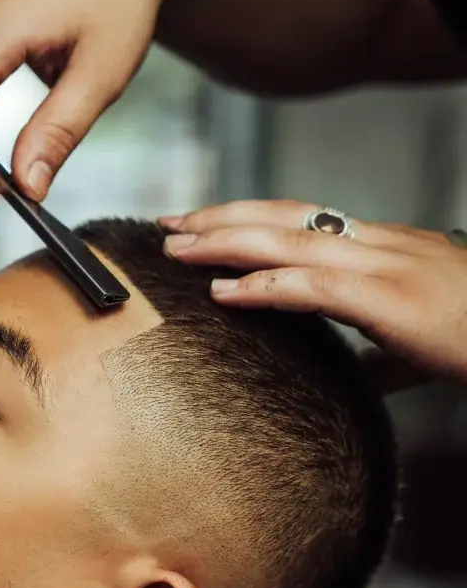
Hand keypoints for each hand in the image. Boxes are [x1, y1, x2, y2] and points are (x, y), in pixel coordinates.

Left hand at [160, 199, 466, 388]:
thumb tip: (353, 371)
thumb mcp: (420, 334)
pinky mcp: (389, 300)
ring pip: (289, 241)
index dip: (248, 216)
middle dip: (221, 217)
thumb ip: (380, 348)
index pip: (303, 218)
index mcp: (383, 246)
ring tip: (176, 250)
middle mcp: (378, 243)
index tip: (202, 223)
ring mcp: (384, 266)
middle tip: (168, 225)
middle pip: (284, 217)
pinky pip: (312, 287)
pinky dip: (263, 287)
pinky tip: (224, 292)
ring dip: (225, 243)